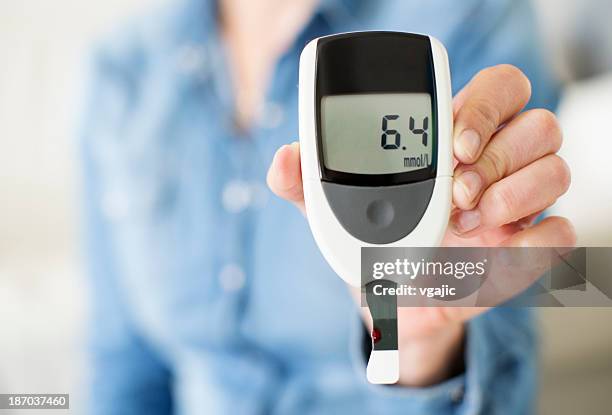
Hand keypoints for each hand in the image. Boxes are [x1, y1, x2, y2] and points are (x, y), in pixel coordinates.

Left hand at [267, 65, 575, 385]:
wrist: (390, 298)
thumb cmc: (371, 239)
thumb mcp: (335, 205)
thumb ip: (308, 181)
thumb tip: (283, 160)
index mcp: (456, 138)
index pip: (498, 91)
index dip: (485, 105)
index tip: (453, 141)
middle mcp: (496, 164)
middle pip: (538, 124)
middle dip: (500, 153)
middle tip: (459, 188)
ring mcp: (517, 205)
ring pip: (555, 170)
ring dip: (516, 193)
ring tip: (470, 222)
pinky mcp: (526, 249)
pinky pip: (559, 233)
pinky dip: (535, 242)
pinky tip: (494, 253)